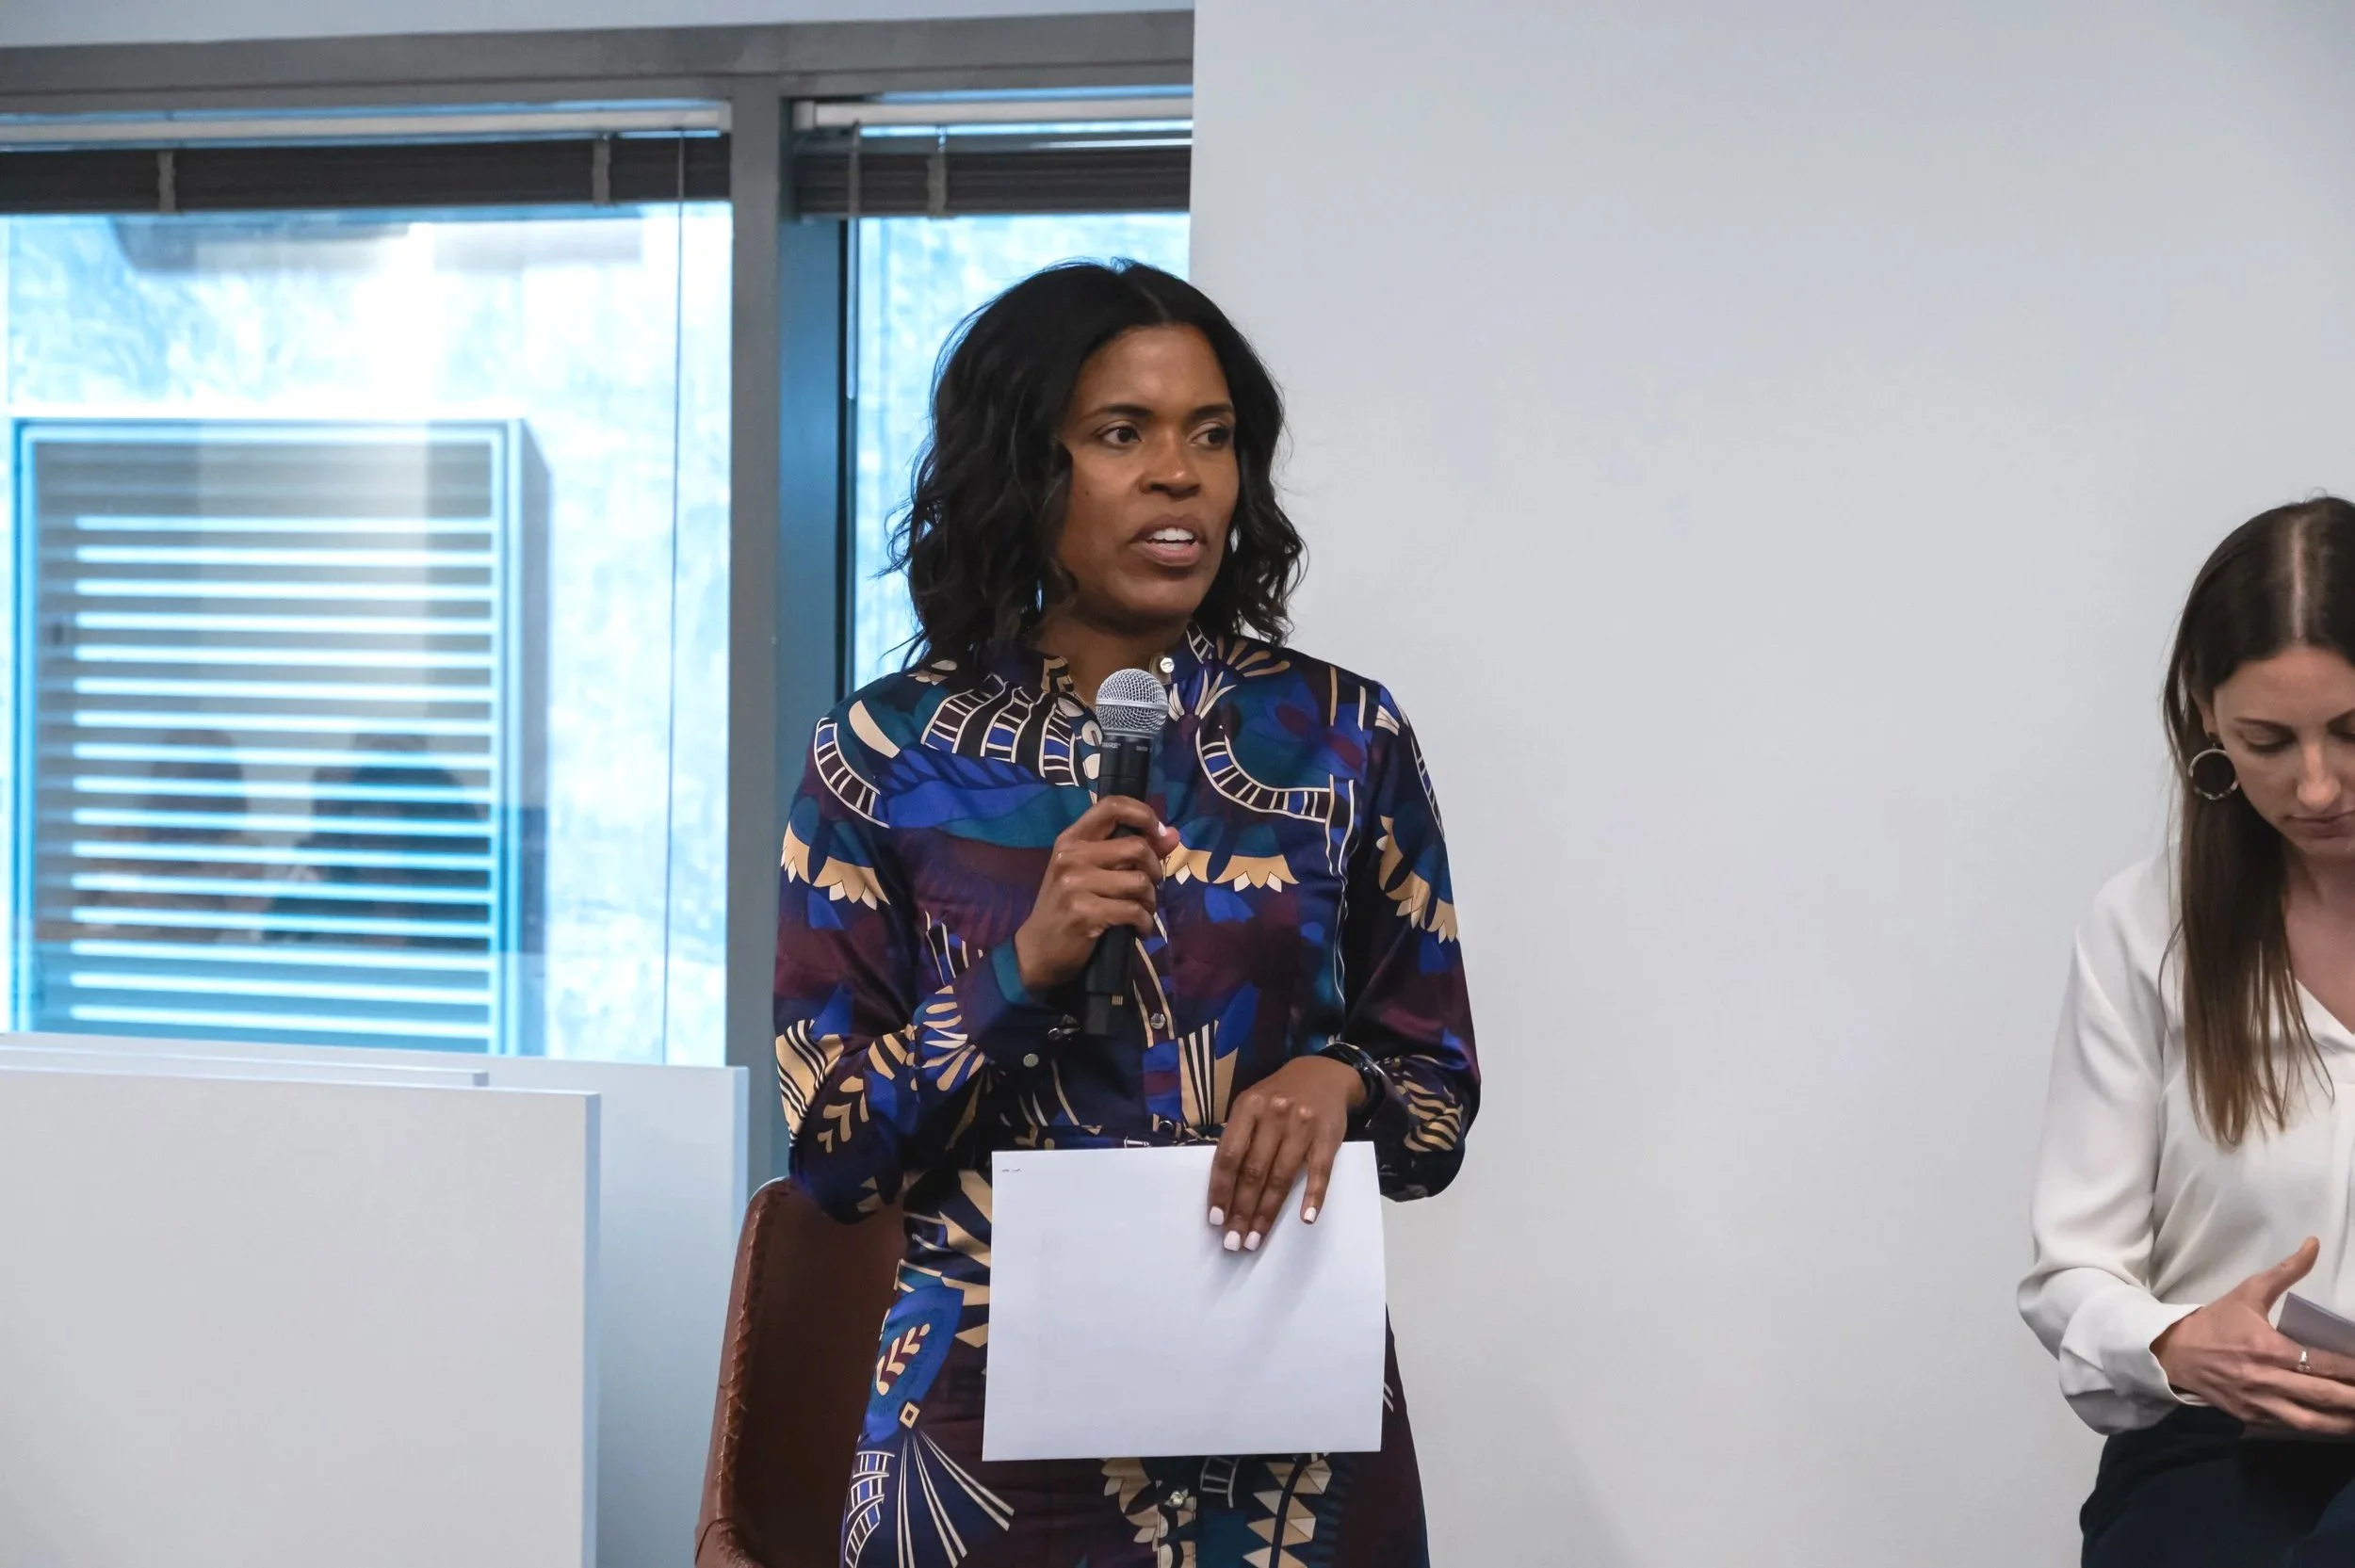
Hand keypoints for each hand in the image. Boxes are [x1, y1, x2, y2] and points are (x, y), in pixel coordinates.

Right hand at [1012, 797, 1181, 994]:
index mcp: (1072, 839)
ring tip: (1142, 911)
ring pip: (1139, 881)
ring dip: (1150, 900)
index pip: (1112, 806)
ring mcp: (1075, 883)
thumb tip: (1173, 835)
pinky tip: (1138, 929)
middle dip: (1154, 870)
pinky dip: (1144, 923)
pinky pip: (1133, 911)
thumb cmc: (1068, 906)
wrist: (1038, 950)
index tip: (1157, 835)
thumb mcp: (1093, 873)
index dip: (1144, 814)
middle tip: (1147, 888)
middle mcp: (1071, 855)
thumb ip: (1131, 850)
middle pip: (1137, 847)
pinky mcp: (1084, 912)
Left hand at [1206, 1056, 1365, 1252]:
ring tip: (1255, 1239)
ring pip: (1281, 1177)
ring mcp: (1303, 1126)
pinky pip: (1320, 1172)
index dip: (1220, 1190)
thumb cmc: (1279, 1096)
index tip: (1216, 1220)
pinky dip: (1313, 1196)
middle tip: (1234, 1241)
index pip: (1229, 1156)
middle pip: (1253, 1171)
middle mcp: (1274, 1114)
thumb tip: (1221, 1186)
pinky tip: (1305, 1218)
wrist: (1324, 1074)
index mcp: (1248, 1107)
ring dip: (1266, 1213)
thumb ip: (1238, 1136)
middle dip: (1241, 1210)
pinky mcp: (1328, 1137)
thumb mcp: (1252, 1104)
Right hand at [2153, 1238, 2354, 1433]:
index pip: (2322, 1363)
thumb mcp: (2248, 1292)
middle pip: (2323, 1395)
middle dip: (2354, 1398)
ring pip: (2311, 1421)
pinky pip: (2290, 1427)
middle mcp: (2265, 1378)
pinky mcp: (2251, 1417)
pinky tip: (2336, 1424)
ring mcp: (2258, 1402)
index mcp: (2267, 1347)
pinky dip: (2317, 1427)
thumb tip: (2315, 1244)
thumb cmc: (2216, 1321)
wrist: (2173, 1352)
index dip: (2352, 1369)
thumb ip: (2286, 1271)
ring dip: (2342, 1422)